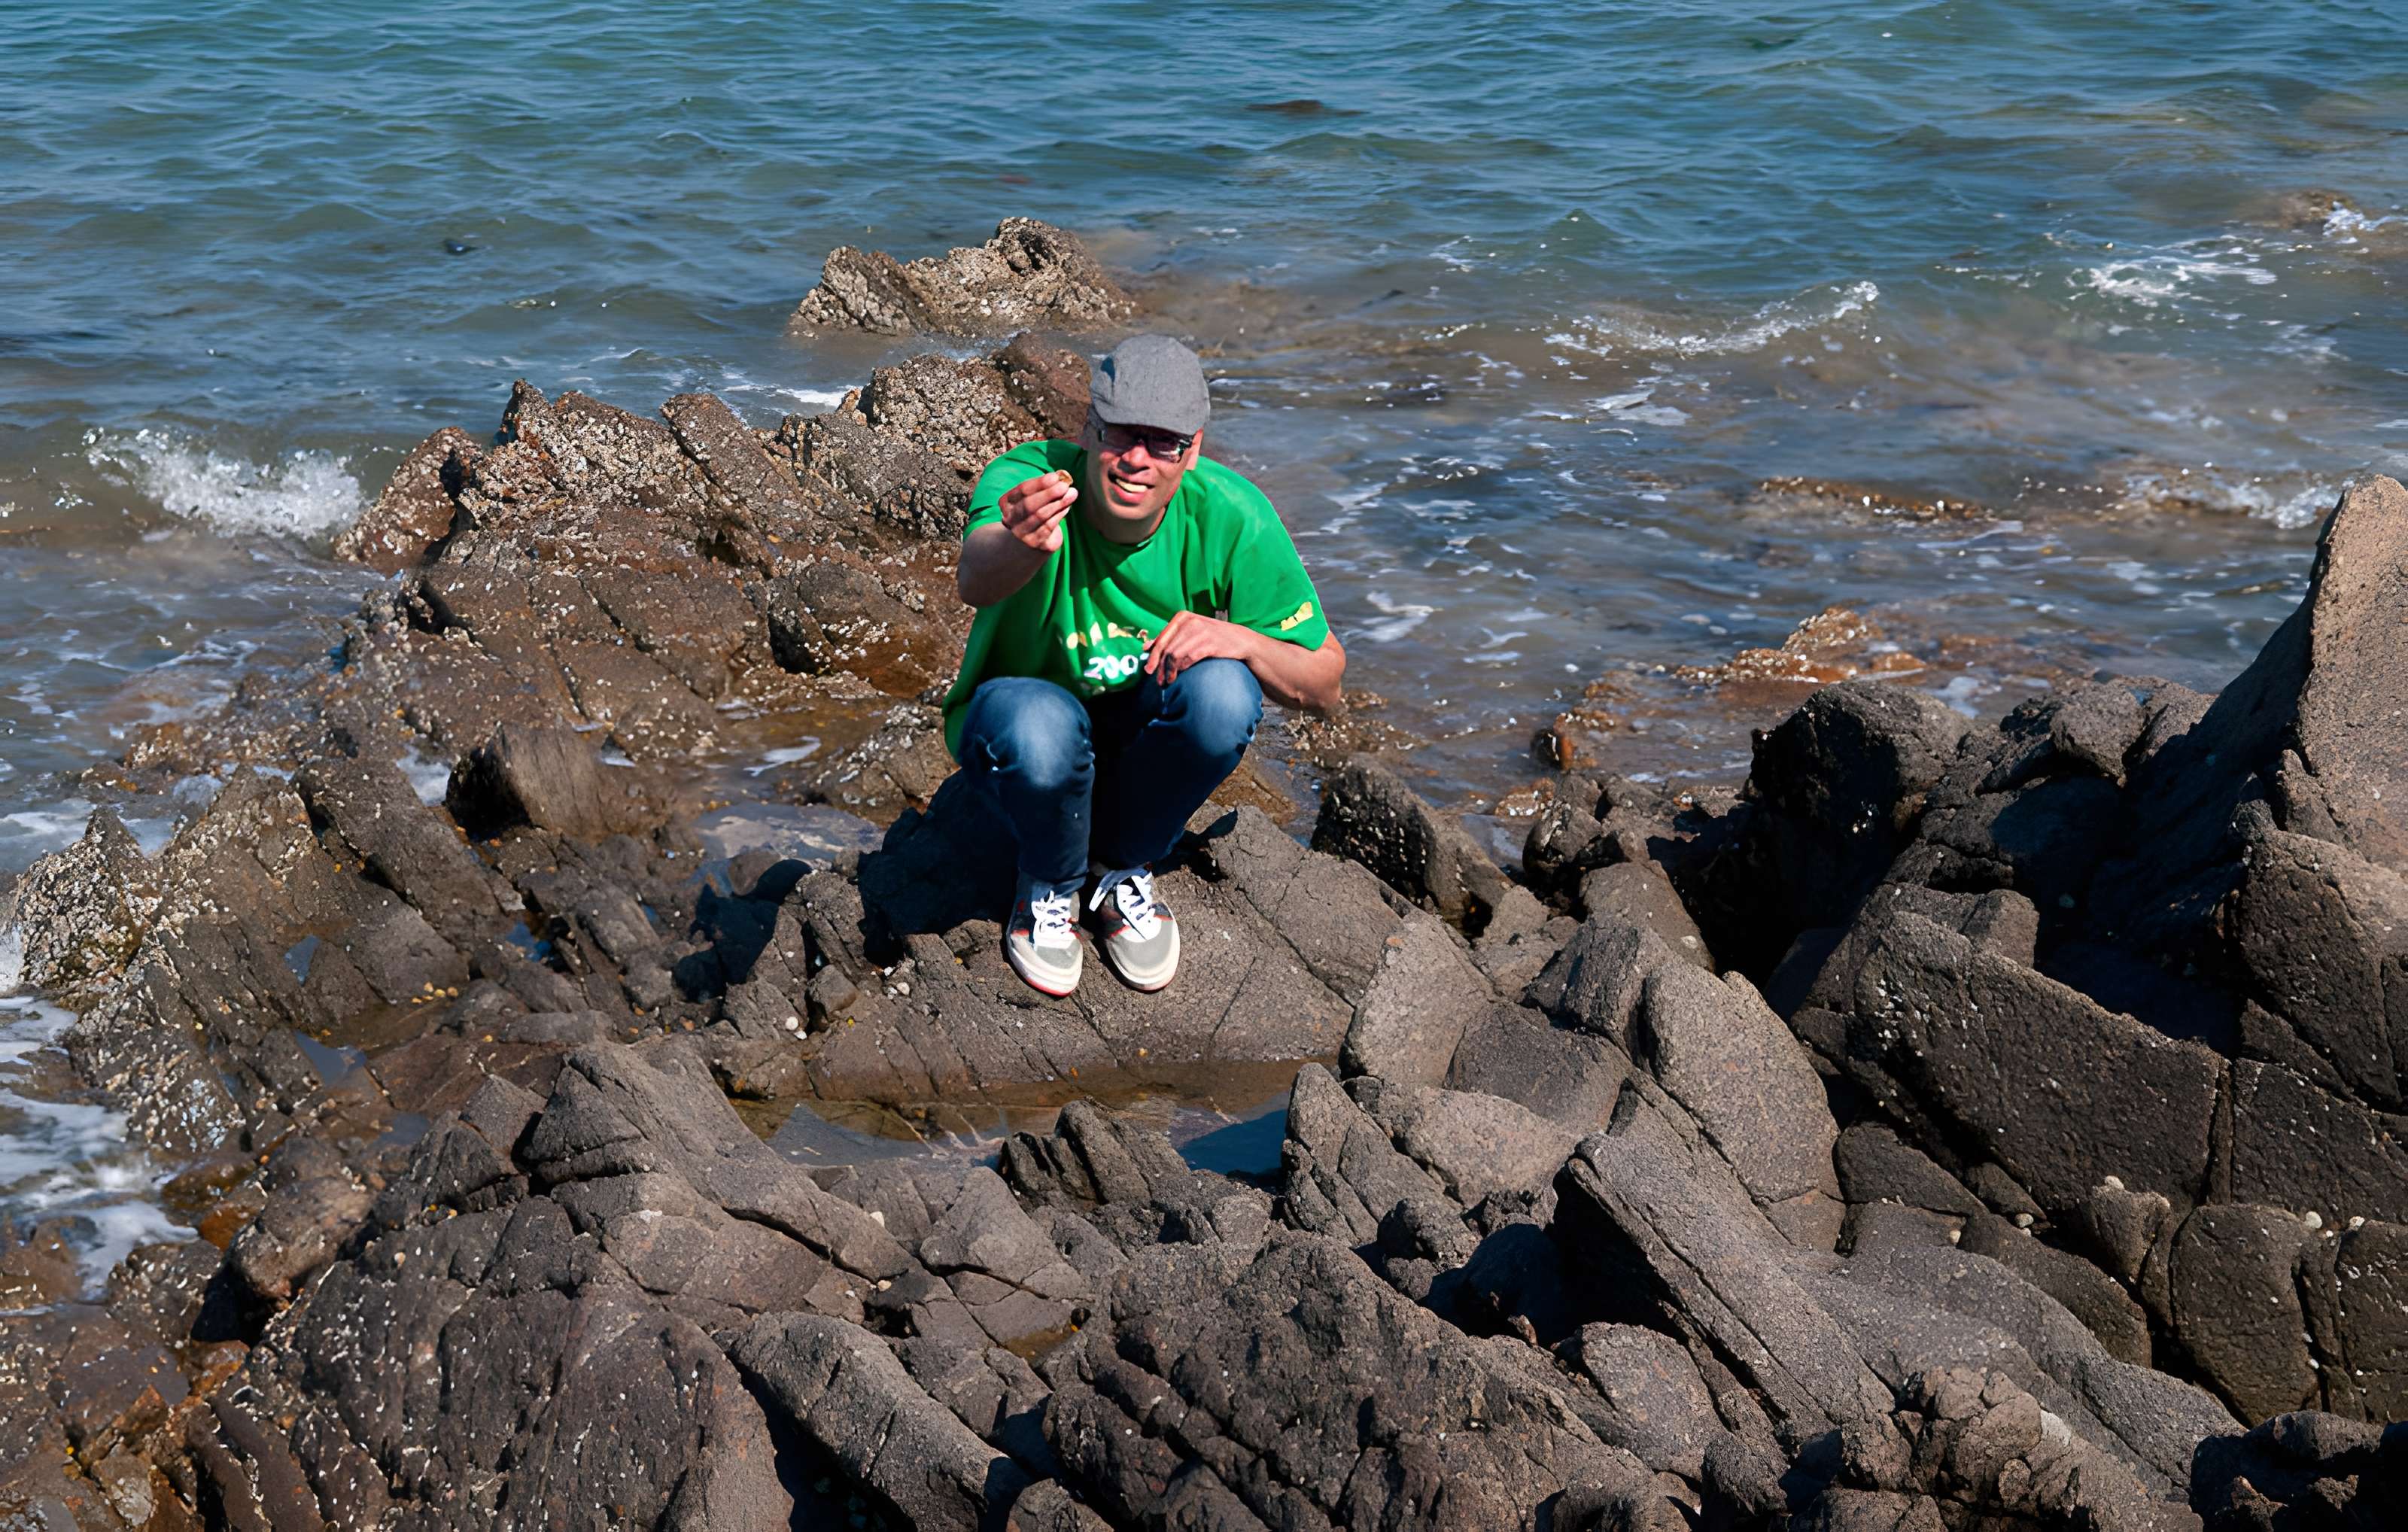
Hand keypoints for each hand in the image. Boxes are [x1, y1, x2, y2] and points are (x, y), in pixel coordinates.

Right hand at [996, 469, 1075, 552]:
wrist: (1029, 541)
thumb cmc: (1033, 512)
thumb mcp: (1035, 497)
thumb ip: (1046, 486)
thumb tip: (1062, 475)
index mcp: (1007, 503)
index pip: (1023, 490)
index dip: (1040, 483)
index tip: (1056, 476)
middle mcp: (1011, 519)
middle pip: (1029, 504)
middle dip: (1049, 493)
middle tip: (1065, 485)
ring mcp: (1021, 533)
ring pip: (1040, 516)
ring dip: (1059, 503)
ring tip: (1072, 493)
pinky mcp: (1034, 542)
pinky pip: (1048, 527)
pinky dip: (1059, 514)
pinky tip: (1067, 507)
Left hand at [1143, 611, 1258, 685]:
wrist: (1240, 640)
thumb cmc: (1212, 637)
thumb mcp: (1189, 633)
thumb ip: (1169, 638)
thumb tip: (1145, 647)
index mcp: (1182, 617)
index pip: (1161, 639)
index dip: (1152, 656)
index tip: (1148, 670)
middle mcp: (1190, 622)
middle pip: (1166, 648)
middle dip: (1159, 667)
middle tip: (1158, 681)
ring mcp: (1200, 631)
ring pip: (1175, 655)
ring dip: (1169, 671)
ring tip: (1169, 681)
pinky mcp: (1209, 643)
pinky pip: (1188, 658)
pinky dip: (1181, 669)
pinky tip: (1180, 675)